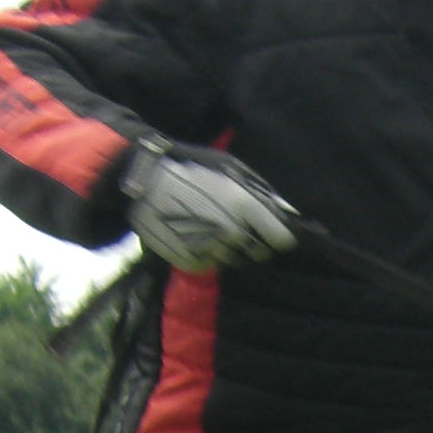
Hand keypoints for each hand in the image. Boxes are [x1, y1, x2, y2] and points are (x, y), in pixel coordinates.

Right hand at [119, 143, 298, 272]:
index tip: (275, 233)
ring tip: (209, 224)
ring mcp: (212, 251)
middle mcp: (233, 233)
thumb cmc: (191, 169)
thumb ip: (262, 193)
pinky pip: (212, 264)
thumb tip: (289, 213)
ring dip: (230, 247)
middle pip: (260, 253)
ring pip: (235, 259)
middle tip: (236, 224)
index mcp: (245, 207)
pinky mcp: (194, 264)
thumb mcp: (230, 169)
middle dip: (255, 242)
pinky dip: (208, 253)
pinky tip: (194, 233)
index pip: (282, 240)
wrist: (143, 183)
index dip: (280, 236)